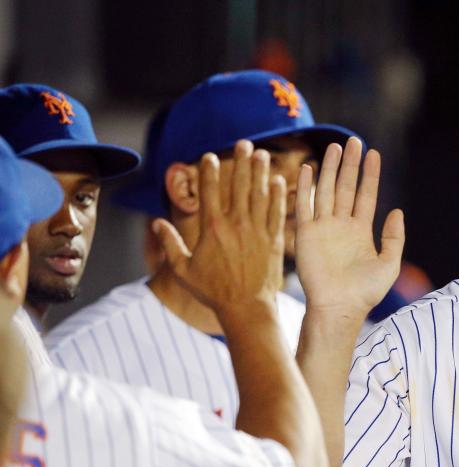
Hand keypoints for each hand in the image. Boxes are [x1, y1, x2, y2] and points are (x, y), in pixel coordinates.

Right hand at [153, 140, 285, 313]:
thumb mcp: (184, 271)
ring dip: (260, 172)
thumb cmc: (213, 292)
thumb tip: (157, 223)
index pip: (210, 192)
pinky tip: (278, 181)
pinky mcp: (274, 241)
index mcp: (212, 229)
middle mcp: (236, 225)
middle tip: (244, 143)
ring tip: (261, 154)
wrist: (246, 309)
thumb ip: (170, 244)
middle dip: (241, 162)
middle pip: (239, 186)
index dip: (210, 171)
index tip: (211, 156)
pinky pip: (277, 213)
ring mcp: (257, 232)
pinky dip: (278, 196)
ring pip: (260, 195)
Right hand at [294, 137, 403, 319]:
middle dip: (350, 165)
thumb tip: (397, 211)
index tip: (374, 153)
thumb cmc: (365, 292)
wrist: (338, 308)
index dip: (370, 175)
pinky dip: (307, 187)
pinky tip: (310, 168)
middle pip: (346, 187)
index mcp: (361, 231)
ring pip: (326, 191)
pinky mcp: (306, 234)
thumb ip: (395, 237)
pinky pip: (305, 205)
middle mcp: (342, 226)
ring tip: (335, 146)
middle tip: (354, 141)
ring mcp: (323, 228)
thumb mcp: (389, 264)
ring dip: (330, 169)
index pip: (366, 195)